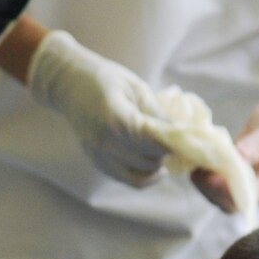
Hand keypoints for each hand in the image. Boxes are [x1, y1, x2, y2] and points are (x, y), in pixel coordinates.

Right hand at [27, 29, 171, 185]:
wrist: (69, 84)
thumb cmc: (106, 79)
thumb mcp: (137, 87)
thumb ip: (157, 113)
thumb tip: (182, 134)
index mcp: (116, 119)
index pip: (155, 142)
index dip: (175, 141)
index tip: (189, 136)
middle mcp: (105, 142)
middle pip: (151, 159)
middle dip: (168, 151)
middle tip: (179, 140)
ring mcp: (99, 155)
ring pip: (142, 174)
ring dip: (158, 163)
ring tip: (165, 149)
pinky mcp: (97, 163)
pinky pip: (129, 179)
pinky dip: (146, 175)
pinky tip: (156, 165)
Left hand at [191, 93, 258, 210]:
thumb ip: (257, 143)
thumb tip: (238, 158)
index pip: (251, 196)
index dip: (229, 190)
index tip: (210, 176)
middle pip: (235, 202)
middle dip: (213, 190)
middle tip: (196, 172)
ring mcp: (254, 183)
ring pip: (224, 196)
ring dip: (207, 185)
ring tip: (194, 167)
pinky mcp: (242, 175)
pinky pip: (223, 183)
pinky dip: (208, 176)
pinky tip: (197, 164)